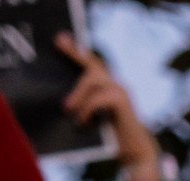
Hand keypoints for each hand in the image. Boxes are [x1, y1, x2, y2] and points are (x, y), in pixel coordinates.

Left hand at [56, 33, 161, 172]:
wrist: (133, 152)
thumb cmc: (108, 136)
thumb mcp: (88, 117)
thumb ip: (77, 105)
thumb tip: (55, 101)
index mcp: (103, 86)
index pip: (88, 63)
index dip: (75, 50)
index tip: (60, 37)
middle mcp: (113, 84)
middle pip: (92, 63)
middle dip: (74, 52)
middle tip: (58, 42)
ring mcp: (120, 90)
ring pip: (93, 79)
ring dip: (78, 93)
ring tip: (67, 109)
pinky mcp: (123, 101)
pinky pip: (100, 98)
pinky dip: (87, 109)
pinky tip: (82, 122)